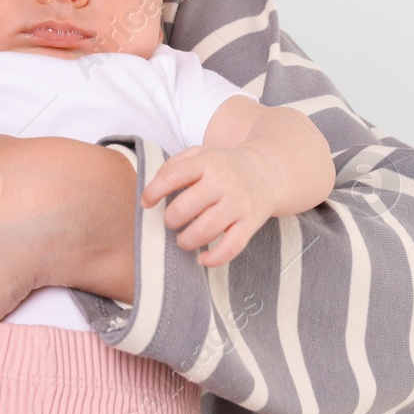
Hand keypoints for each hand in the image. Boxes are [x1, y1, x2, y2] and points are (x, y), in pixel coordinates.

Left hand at [142, 145, 277, 266]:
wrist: (266, 173)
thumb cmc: (223, 167)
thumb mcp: (200, 154)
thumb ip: (173, 166)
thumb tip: (149, 193)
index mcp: (207, 162)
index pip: (172, 175)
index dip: (153, 191)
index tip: (147, 202)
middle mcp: (224, 183)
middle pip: (186, 207)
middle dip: (170, 220)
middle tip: (172, 221)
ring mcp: (238, 204)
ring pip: (205, 230)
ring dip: (186, 241)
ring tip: (183, 239)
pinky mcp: (250, 224)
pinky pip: (231, 247)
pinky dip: (214, 258)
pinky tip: (202, 258)